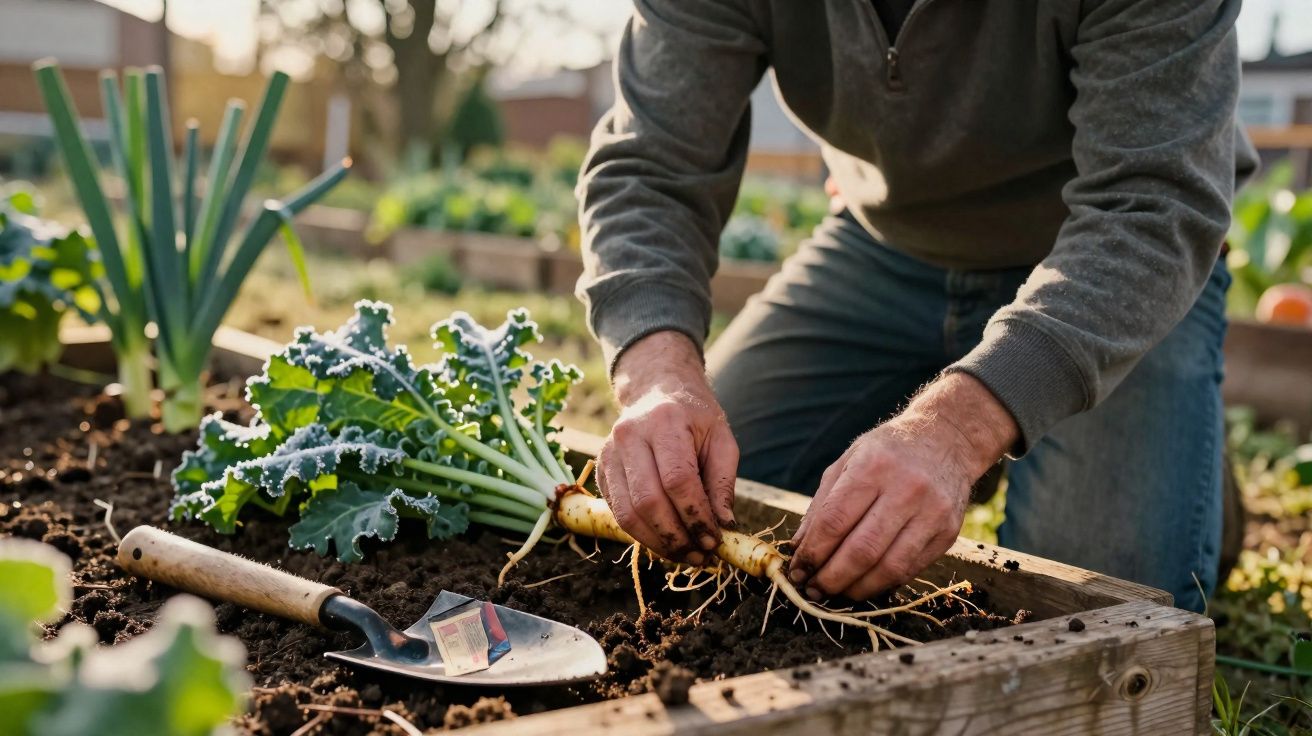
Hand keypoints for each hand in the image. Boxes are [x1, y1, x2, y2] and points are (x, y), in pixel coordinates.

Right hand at [597, 331, 738, 565]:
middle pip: (648, 501)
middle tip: (700, 556)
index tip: (714, 540)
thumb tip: (724, 526)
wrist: (656, 391)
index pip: (677, 480)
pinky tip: (666, 543)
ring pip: (628, 513)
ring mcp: (608, 453)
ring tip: (685, 556)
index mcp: (664, 421)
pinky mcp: (600, 470)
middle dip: (676, 537)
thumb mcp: (721, 440)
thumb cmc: (695, 418)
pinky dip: (643, 535)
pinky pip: (618, 513)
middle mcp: (629, 435)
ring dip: (658, 543)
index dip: (696, 516)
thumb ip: (722, 483)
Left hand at [787, 373, 1017, 600]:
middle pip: (862, 551)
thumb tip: (799, 549)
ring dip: (856, 589)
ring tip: (836, 593)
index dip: (812, 553)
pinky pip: (911, 570)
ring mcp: (932, 513)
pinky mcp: (948, 533)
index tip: (797, 571)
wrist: (947, 440)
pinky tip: (864, 585)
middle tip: (813, 590)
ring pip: (889, 568)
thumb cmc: (888, 452)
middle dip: (831, 578)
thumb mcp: (848, 461)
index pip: (835, 521)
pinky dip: (883, 584)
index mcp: (873, 467)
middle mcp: (907, 490)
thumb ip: (822, 505)